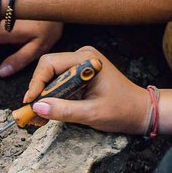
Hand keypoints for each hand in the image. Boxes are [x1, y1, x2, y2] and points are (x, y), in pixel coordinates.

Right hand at [24, 46, 151, 133]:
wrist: (140, 111)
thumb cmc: (122, 110)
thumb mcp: (91, 114)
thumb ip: (64, 110)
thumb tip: (38, 107)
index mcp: (87, 60)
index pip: (49, 64)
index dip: (36, 83)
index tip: (30, 103)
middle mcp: (82, 57)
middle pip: (47, 68)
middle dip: (38, 90)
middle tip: (34, 112)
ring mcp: (80, 64)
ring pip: (50, 76)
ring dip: (44, 95)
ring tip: (40, 115)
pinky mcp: (79, 73)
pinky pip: (58, 81)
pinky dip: (52, 96)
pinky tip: (50, 111)